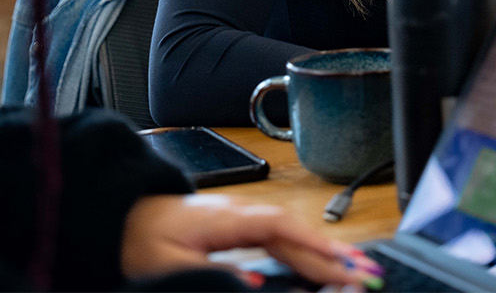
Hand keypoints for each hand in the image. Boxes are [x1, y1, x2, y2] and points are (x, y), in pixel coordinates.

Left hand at [120, 193, 381, 287]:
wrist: (129, 216)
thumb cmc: (144, 240)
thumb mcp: (169, 265)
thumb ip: (213, 274)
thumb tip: (256, 281)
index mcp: (226, 219)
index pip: (280, 229)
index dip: (314, 245)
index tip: (342, 264)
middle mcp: (241, 213)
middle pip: (295, 232)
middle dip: (331, 253)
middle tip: (366, 275)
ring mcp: (244, 218)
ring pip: (292, 233)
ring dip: (324, 251)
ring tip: (358, 270)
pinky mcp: (242, 227)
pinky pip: (282, 237)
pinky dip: (307, 249)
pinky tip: (324, 263)